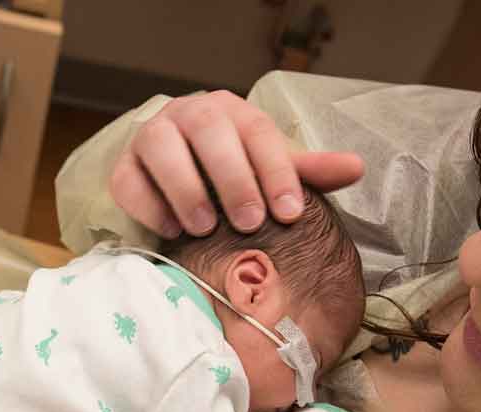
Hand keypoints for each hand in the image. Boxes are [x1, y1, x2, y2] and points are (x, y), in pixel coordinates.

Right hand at [109, 90, 364, 237]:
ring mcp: (152, 137)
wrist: (175, 171)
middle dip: (231, 177)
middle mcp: (190, 115)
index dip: (276, 171)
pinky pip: (128, 180)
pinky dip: (149, 205)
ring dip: (186, 188)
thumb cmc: (233, 171)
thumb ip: (308, 172)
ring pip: (162, 148)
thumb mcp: (271, 169)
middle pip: (208, 131)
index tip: (290, 213)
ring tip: (206, 227)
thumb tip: (356, 168)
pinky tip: (171, 230)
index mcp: (233, 111)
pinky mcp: (123, 166)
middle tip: (250, 221)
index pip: (257, 131)